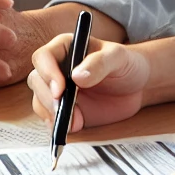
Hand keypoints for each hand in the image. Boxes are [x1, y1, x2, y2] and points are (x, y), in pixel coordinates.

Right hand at [28, 34, 149, 130]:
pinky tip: (71, 127)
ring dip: (50, 113)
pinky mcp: (65, 109)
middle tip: (63, 110)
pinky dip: (57, 125)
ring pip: (39, 100)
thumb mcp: (118, 57)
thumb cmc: (126, 64)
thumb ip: (99, 63)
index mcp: (65, 48)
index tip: (60, 89)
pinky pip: (51, 118)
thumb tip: (77, 76)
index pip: (43, 57)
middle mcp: (57, 68)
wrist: (137, 86)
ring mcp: (59, 90)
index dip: (47, 73)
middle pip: (37, 81)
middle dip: (47, 97)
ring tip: (72, 121)